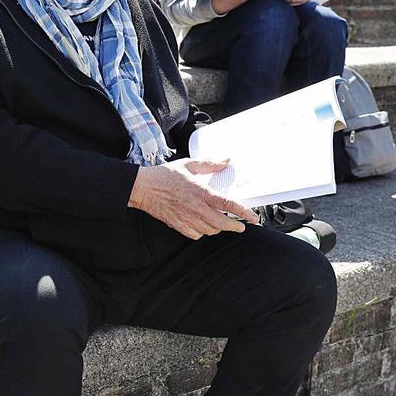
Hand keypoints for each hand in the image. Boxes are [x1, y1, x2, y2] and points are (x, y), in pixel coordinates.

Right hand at [128, 159, 259, 239]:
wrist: (143, 188)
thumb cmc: (164, 176)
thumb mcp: (189, 165)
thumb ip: (209, 164)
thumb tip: (226, 161)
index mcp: (201, 192)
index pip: (229, 205)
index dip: (244, 213)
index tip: (253, 217)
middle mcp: (196, 208)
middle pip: (223, 224)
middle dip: (235, 227)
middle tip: (240, 226)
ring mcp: (187, 218)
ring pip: (211, 231)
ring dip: (218, 228)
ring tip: (220, 223)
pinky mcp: (178, 225)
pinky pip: (196, 235)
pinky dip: (202, 232)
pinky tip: (202, 226)